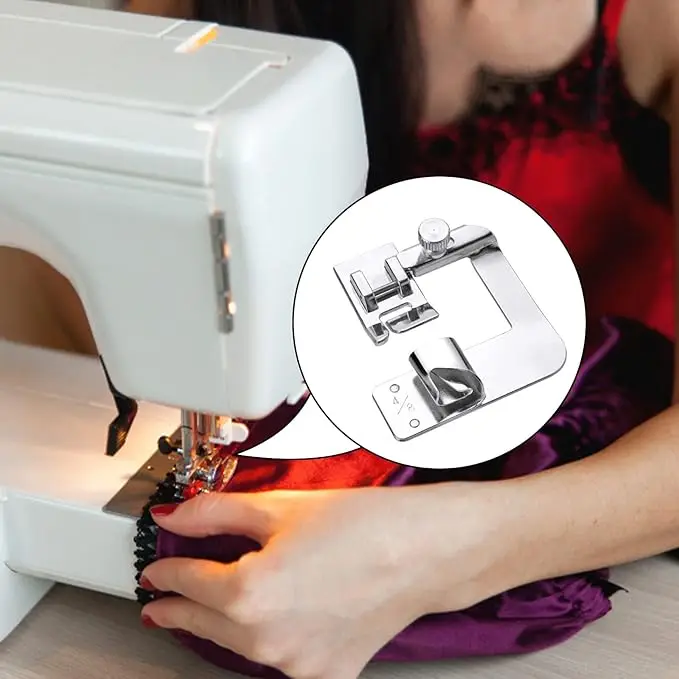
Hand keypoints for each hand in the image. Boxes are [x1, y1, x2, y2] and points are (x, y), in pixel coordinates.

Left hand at [140, 484, 502, 678]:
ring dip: (221, 625)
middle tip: (165, 598)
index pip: (187, 582)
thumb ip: (215, 513)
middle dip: (181, 606)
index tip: (156, 571)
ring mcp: (297, 665)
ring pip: (238, 647)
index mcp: (249, 594)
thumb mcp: (280, 506)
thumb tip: (174, 518)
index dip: (167, 571)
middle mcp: (268, 640)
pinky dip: (266, 643)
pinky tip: (270, 622)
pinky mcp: (325, 675)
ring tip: (214, 604)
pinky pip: (280, 662)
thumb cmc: (363, 523)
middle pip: (206, 621)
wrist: (423, 549)